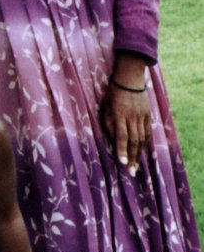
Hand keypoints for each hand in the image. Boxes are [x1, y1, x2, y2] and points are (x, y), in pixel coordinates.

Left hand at [101, 55, 150, 174]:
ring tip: (135, 166)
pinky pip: (147, 132)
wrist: (130, 79)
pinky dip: (144, 143)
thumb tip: (111, 139)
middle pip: (133, 141)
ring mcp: (142, 117)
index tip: (121, 162)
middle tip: (130, 171)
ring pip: (141, 138)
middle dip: (131, 157)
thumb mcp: (104, 106)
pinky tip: (141, 152)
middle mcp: (132, 117)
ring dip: (138, 153)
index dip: (121, 150)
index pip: (121, 136)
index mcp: (119, 115)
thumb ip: (107, 123)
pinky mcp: (147, 115)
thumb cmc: (112, 93)